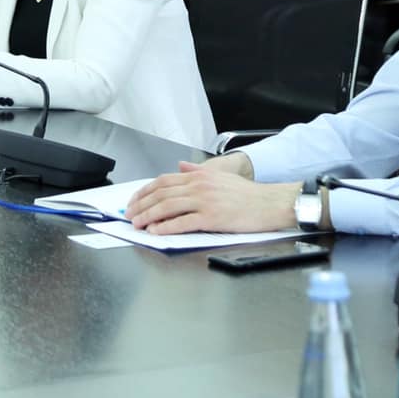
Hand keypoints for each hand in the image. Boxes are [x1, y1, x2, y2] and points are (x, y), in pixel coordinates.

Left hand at [124, 159, 299, 234]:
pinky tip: (156, 232)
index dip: (144, 191)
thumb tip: (181, 165)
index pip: (163, 181)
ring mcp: (204, 201)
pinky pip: (183, 222)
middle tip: (129, 214)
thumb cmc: (248, 194)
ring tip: (137, 224)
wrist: (269, 203)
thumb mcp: (221, 176)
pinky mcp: (211, 218)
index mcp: (199, 175)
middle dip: (141, 204)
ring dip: (148, 216)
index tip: (134, 200)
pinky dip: (166, 227)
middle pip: (161, 193)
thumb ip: (198, 170)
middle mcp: (199, 185)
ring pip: (167, 207)